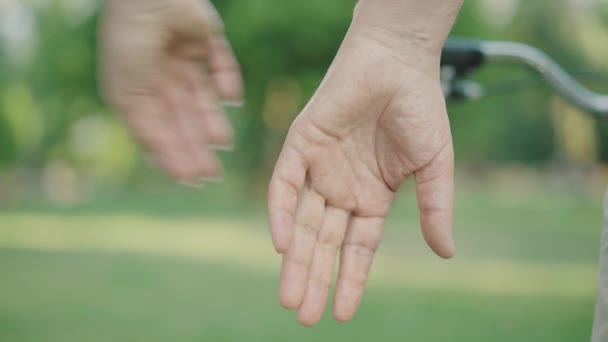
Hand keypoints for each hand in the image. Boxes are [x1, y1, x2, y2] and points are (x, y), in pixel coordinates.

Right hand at [99, 0, 242, 182]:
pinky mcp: (205, 37)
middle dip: (196, 143)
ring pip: (202, 95)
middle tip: (213, 171)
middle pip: (182, 116)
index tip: (191, 178)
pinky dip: (227, 81)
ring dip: (212, 119)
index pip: (157, 127)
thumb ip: (148, 130)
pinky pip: (220, 62)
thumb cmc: (129, 46)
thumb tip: (168, 165)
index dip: (174, 153)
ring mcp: (180, 54)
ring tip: (224, 141)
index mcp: (134, 88)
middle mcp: (157, 73)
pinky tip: (233, 99)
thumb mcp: (130, 96)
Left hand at [268, 0, 461, 325]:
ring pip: (301, 221)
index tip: (341, 314)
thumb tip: (446, 254)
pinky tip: (281, 244)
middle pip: (324, 243)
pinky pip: (285, 184)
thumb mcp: (434, 166)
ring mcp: (319, 169)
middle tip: (303, 316)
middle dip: (315, 278)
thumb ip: (435, 208)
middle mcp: (342, 189)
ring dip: (295, 258)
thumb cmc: (420, 109)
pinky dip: (281, 211)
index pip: (356, 248)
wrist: (396, 61)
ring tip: (289, 297)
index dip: (350, 279)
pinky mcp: (300, 144)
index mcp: (372, 198)